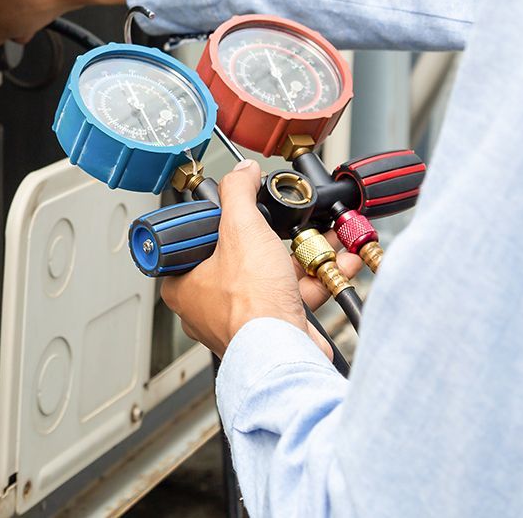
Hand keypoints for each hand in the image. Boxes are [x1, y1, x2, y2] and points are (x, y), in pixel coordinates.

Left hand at [158, 160, 362, 357]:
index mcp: (184, 285)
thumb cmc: (251, 305)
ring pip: (274, 275)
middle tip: (287, 224)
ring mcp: (242, 318)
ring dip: (305, 253)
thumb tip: (241, 172)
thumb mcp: (241, 229)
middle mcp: (208, 305)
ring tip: (324, 235)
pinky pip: (295, 294)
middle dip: (276, 237)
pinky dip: (317, 277)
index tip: (239, 212)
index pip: (195, 242)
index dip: (219, 223)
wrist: (284, 351)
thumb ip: (238, 194)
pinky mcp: (273, 327)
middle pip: (242, 257)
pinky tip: (339, 259)